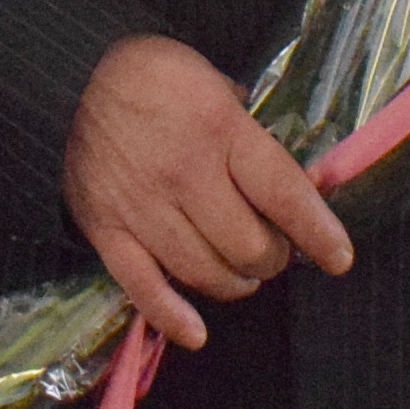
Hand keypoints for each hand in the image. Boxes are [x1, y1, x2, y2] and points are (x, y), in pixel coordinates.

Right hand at [64, 33, 355, 352]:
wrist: (70, 76)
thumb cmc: (156, 76)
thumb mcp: (217, 83)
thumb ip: (253, 134)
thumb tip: (300, 182)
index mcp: (219, 129)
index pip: (282, 194)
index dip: (317, 232)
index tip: (339, 257)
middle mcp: (183, 172)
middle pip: (247, 245)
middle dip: (272, 258)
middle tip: (274, 251)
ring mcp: (142, 206)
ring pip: (203, 271)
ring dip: (234, 282)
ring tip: (242, 273)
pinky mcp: (106, 229)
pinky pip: (142, 286)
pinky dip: (171, 317)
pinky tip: (196, 332)